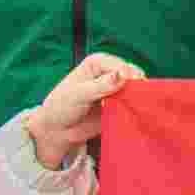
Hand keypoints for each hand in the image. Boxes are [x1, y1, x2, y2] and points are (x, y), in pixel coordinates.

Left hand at [22, 53, 144, 165]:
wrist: (56, 131)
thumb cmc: (61, 107)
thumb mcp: (78, 94)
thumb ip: (100, 85)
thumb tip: (122, 75)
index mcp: (97, 63)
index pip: (119, 64)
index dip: (127, 74)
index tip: (130, 85)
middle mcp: (109, 73)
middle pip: (132, 74)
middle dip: (136, 85)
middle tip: (137, 97)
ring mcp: (115, 90)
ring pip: (135, 89)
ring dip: (138, 96)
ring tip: (137, 105)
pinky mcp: (119, 105)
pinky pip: (133, 104)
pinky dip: (136, 107)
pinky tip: (135, 112)